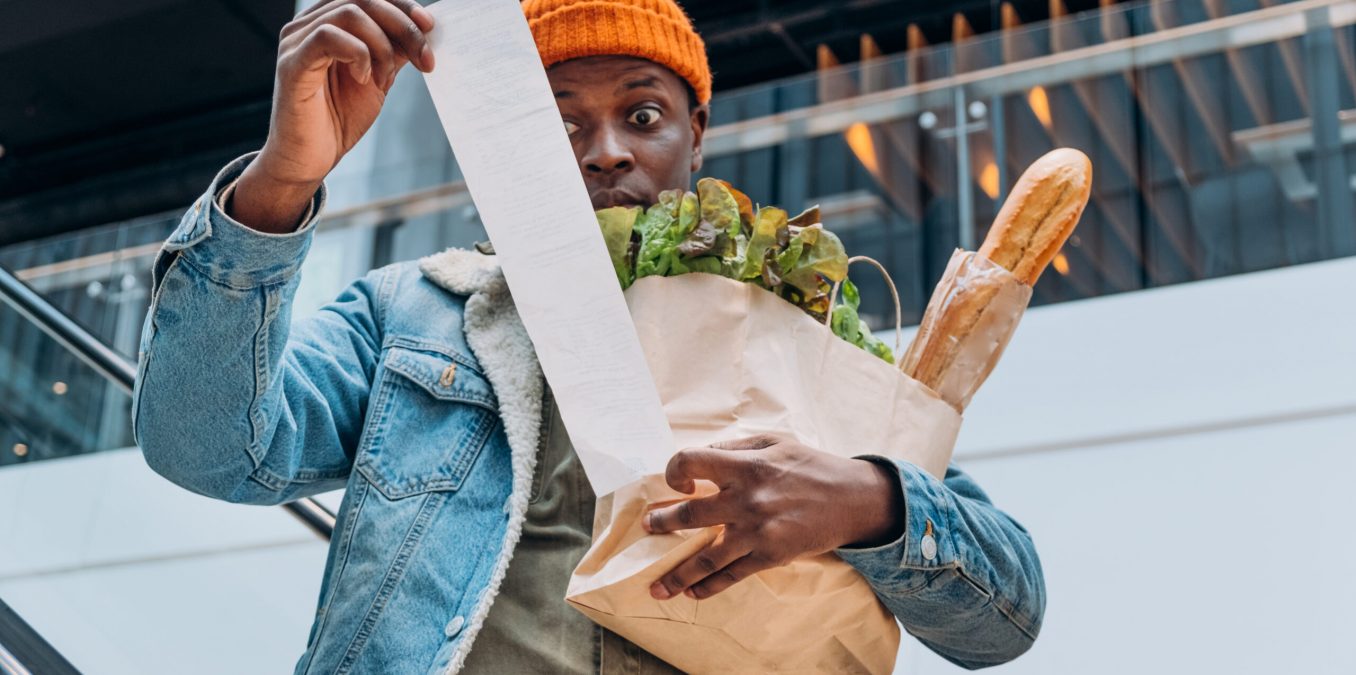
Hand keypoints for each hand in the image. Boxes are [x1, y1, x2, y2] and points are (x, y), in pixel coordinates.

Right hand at [232, 0, 435, 231]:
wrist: (309, 160)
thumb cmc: (339, 119)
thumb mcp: (379, 79)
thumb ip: (394, 51)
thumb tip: (424, 29)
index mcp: (329, 23)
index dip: (402, 5)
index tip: (431, 26)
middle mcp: (308, 25)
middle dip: (403, 26)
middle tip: (425, 59)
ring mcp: (296, 42)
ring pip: (349, 13)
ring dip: (382, 46)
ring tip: (385, 81)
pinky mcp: (291, 64)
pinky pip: (327, 36)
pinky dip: (357, 54)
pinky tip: (365, 79)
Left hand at [643, 435, 903, 600]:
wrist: (852, 499)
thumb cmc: (811, 466)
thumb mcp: (774, 442)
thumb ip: (734, 447)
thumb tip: (699, 460)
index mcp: (744, 464)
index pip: (690, 461)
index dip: (675, 471)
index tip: (679, 483)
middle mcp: (746, 498)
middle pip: (689, 514)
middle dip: (662, 523)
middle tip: (649, 527)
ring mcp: (757, 530)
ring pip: (706, 557)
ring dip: (677, 573)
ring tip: (657, 586)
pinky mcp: (771, 555)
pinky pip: (732, 575)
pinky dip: (709, 587)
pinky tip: (693, 592)